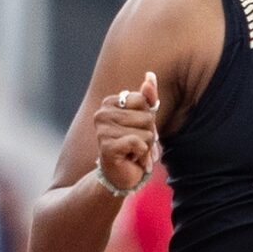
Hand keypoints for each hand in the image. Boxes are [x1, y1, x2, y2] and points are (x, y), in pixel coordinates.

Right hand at [94, 71, 160, 196]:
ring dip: (146, 147)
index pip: (143, 100)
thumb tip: (150, 75)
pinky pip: (139, 143)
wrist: (120, 176)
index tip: (138, 130)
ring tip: (134, 152)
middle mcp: (102, 114)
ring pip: (146, 132)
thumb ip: (148, 97)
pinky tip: (131, 159)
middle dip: (149, 134)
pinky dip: (142, 154)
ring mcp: (102, 131)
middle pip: (146, 116)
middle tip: (137, 144)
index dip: (148, 118)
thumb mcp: (144, 119)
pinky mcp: (107, 147)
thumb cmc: (133, 145)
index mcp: (109, 102)